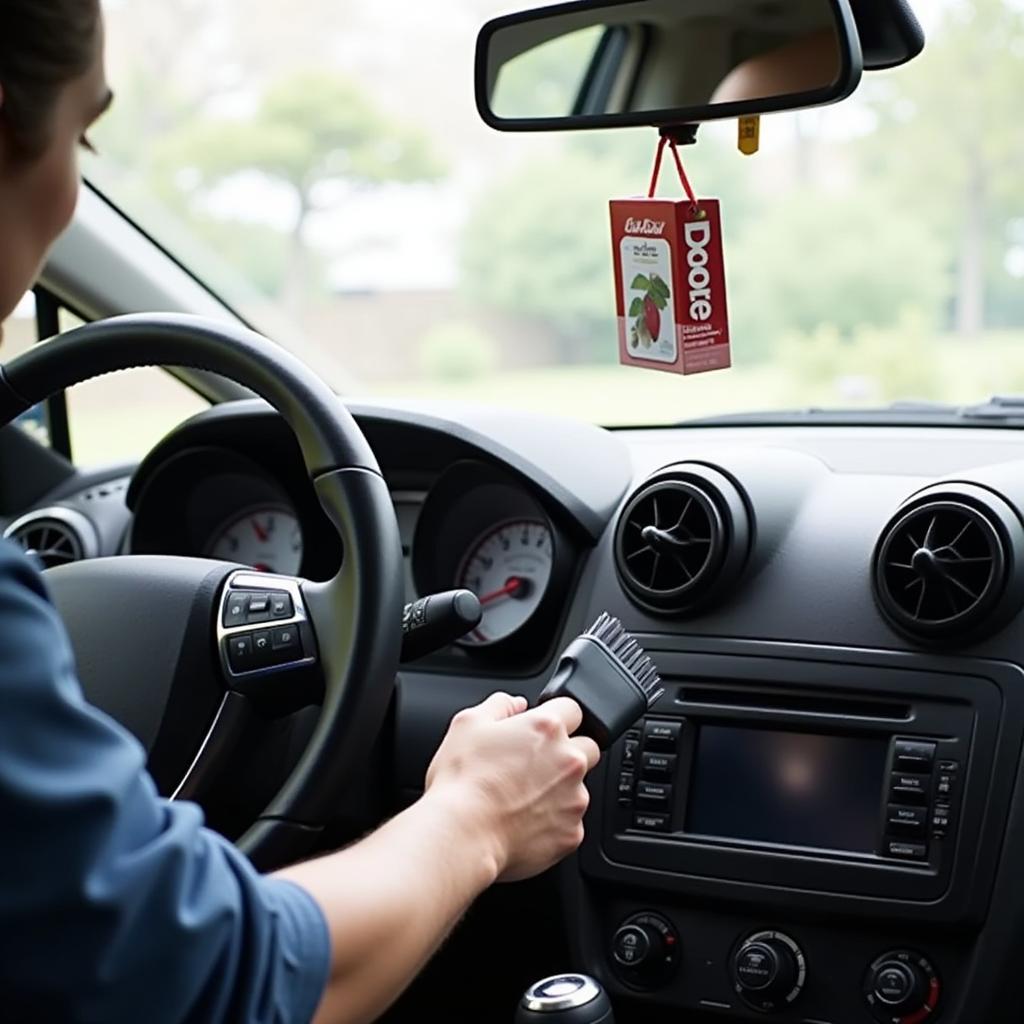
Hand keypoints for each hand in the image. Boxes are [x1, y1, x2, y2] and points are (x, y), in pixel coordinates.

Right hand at [424, 693, 600, 882]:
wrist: (463, 835)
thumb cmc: (463, 782)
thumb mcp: (468, 724)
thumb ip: (499, 705)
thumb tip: (516, 704)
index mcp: (547, 728)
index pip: (574, 708)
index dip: (556, 717)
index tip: (543, 730)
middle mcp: (569, 760)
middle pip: (588, 747)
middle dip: (568, 752)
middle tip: (536, 764)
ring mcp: (575, 798)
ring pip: (579, 787)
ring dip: (560, 789)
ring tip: (523, 798)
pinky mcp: (572, 833)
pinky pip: (570, 822)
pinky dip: (553, 822)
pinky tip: (524, 821)